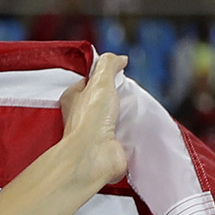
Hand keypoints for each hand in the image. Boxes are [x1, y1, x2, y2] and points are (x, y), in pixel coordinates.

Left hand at [58, 51, 128, 190]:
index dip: (100, 77)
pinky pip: (124, 135)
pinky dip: (132, 131)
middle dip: (117, 95)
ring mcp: (96, 134)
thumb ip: (108, 65)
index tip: (116, 73)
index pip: (86, 83)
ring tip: (137, 106)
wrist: (94, 156)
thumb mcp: (100, 81)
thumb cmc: (91, 119)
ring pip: (114, 118)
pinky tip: (140, 125)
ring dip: (127, 113)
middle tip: (130, 91)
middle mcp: (81, 117)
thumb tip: (120, 59)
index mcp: (73, 100)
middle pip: (102, 101)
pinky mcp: (110, 146)